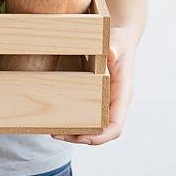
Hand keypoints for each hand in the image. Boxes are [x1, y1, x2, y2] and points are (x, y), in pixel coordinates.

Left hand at [52, 26, 135, 145]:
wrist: (119, 38)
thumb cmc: (119, 40)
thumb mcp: (117, 41)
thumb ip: (114, 47)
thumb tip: (110, 53)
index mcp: (122, 94)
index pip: (115, 124)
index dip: (100, 136)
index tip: (82, 138)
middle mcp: (114, 102)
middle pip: (101, 130)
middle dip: (81, 137)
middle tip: (56, 133)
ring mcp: (105, 100)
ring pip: (92, 125)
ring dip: (75, 131)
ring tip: (52, 130)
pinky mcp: (95, 96)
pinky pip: (87, 113)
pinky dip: (74, 119)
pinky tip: (57, 117)